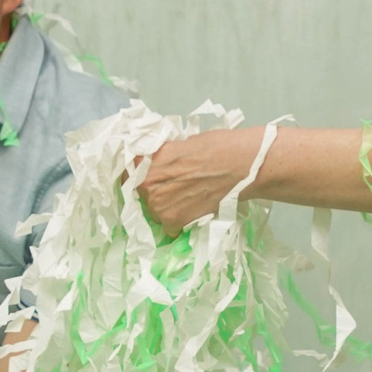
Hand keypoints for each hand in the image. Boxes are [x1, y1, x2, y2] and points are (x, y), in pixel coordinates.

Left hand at [136, 128, 264, 234]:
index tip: (146, 176)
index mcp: (147, 161)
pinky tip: (192, 211)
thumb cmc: (216, 147)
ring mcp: (160, 206)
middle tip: (175, 187)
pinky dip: (178, 222)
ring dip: (166, 207)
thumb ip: (164, 157)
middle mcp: (148, 185)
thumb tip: (158, 164)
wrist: (241, 166)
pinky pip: (168, 227)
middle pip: (142, 193)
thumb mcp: (181, 144)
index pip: (130, 170)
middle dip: (155, 191)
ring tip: (186, 199)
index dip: (137, 173)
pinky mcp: (175, 222)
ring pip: (154, 211)